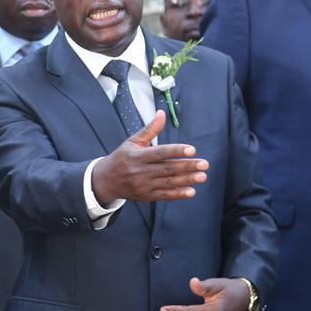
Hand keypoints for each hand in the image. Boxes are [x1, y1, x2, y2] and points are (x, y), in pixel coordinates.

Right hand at [91, 110, 208, 204]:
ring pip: (168, 182)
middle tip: (204, 164)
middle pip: (167, 168)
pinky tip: (191, 191)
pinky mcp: (146, 196)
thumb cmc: (122, 158)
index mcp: (138, 155)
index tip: (192, 150)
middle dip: (187, 166)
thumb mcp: (132, 141)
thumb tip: (161, 113)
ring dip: (187, 180)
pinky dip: (178, 194)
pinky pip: (164, 196)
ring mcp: (144, 185)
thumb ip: (150, 129)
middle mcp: (141, 171)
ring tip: (202, 176)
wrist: (106, 180)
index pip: (160, 152)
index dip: (176, 151)